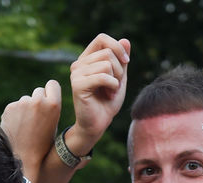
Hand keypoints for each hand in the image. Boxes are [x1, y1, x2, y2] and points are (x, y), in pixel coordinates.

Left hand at [1, 80, 61, 170]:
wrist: (24, 158)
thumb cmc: (42, 144)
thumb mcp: (53, 125)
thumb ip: (49, 108)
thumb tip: (44, 95)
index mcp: (54, 105)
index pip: (53, 84)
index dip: (50, 91)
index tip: (48, 99)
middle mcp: (38, 100)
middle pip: (39, 91)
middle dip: (37, 101)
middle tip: (37, 118)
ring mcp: (23, 103)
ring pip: (26, 99)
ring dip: (26, 108)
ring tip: (26, 126)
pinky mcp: (10, 107)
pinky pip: (15, 106)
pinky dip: (15, 114)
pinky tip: (17, 127)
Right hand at [66, 34, 130, 151]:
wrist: (97, 125)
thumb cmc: (107, 102)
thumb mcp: (119, 78)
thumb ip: (121, 60)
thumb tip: (125, 39)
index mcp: (87, 59)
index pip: (102, 38)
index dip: (117, 47)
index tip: (126, 61)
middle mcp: (79, 64)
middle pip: (108, 52)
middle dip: (119, 70)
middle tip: (116, 85)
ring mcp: (76, 73)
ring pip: (107, 64)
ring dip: (116, 80)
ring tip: (111, 92)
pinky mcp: (78, 85)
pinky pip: (103, 77)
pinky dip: (112, 86)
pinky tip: (109, 95)